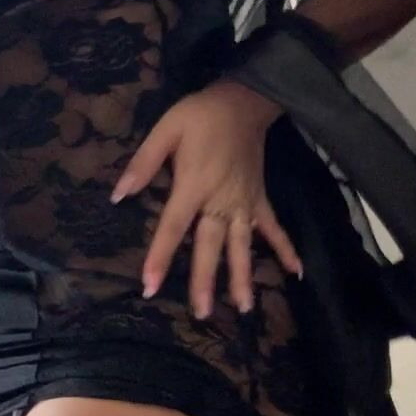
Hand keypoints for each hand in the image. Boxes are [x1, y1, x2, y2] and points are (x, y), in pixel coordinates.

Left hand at [113, 80, 303, 320]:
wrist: (242, 101)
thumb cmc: (198, 116)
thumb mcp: (164, 131)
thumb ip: (142, 164)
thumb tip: (118, 195)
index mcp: (194, 186)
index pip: (173, 228)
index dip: (160, 257)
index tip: (149, 286)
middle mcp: (221, 201)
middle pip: (210, 247)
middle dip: (204, 280)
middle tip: (201, 313)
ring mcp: (244, 202)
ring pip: (243, 246)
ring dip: (243, 277)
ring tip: (243, 308)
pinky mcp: (259, 199)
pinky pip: (274, 228)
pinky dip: (286, 249)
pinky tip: (297, 273)